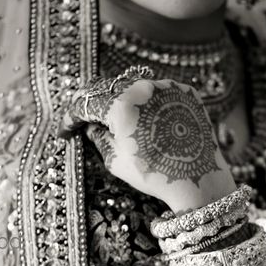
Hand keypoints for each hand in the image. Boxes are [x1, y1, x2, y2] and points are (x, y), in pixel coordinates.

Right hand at [61, 67, 236, 212]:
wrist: (199, 179)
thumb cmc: (155, 174)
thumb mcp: (116, 160)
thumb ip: (98, 137)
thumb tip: (91, 126)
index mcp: (121, 105)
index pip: (85, 104)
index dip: (70, 118)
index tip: (66, 131)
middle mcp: (143, 88)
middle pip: (107, 88)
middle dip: (92, 104)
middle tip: (84, 119)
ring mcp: (167, 87)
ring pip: (133, 86)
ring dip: (119, 99)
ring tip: (113, 118)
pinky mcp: (185, 91)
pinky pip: (158, 91)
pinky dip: (146, 102)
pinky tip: (143, 118)